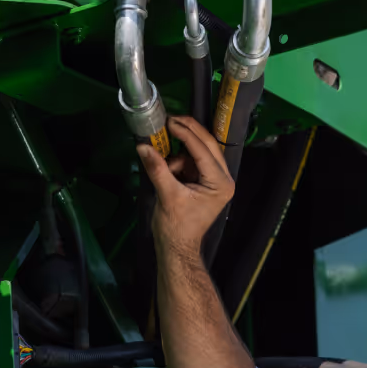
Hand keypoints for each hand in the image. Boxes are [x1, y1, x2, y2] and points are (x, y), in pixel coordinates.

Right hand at [136, 115, 232, 258]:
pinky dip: (178, 159)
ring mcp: (214, 179)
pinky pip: (192, 160)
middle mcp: (223, 179)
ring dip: (180, 150)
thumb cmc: (176, 227)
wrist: (176, 247)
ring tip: (163, 156)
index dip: (186, 134)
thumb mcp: (167, 196)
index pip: (204, 151)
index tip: (170, 121)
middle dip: (188, 132)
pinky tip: (167, 167)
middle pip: (207, 145)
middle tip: (170, 120)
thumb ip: (157, 168)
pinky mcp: (203, 181)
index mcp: (220, 183)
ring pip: (199, 151)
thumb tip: (143, 146)